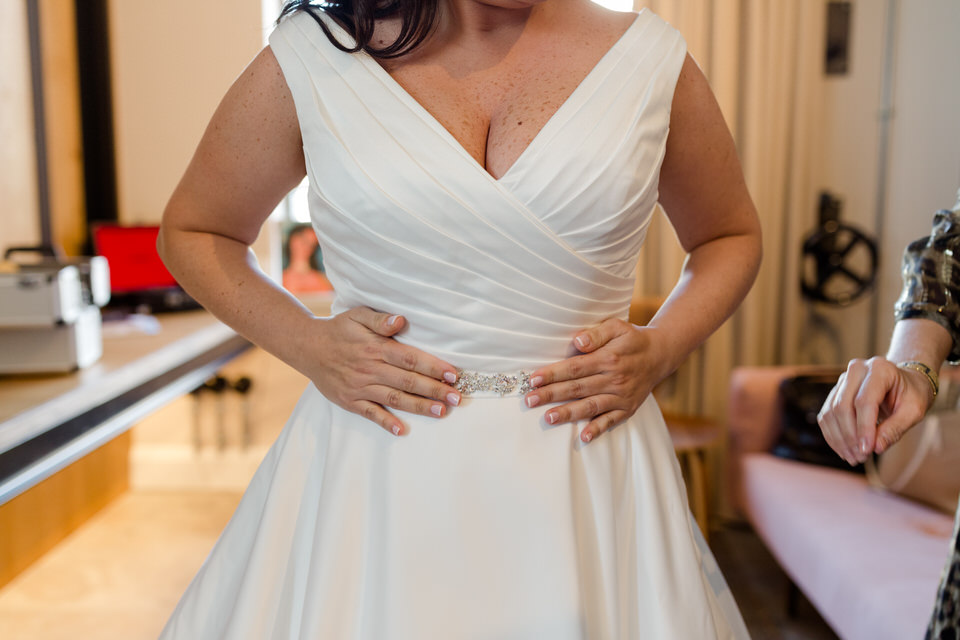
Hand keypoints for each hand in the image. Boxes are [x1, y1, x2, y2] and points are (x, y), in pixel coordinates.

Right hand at [309, 307, 460, 435]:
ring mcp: (359, 387)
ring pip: (394, 398)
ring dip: (418, 406)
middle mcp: (369, 368)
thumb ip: (380, 319)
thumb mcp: (357, 316)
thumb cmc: (339, 330)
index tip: (453, 375)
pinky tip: (401, 430)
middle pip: (407, 381)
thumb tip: (401, 321)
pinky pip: (370, 413)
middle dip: (434, 390)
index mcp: (375, 348)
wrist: (307, 347)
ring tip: (441, 412)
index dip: (433, 367)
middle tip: (457, 398)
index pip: (410, 358)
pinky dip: (385, 422)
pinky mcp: (349, 401)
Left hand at [523, 318, 668, 442]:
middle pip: (578, 388)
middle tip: (529, 400)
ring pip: (590, 406)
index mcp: (608, 359)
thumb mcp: (617, 327)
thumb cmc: (632, 339)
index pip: (575, 367)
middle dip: (551, 395)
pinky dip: (597, 430)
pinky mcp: (627, 409)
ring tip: (548, 418)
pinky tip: (583, 437)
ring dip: (568, 413)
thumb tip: (578, 342)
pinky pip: (611, 421)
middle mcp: (615, 379)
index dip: (553, 374)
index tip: (533, 379)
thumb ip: (596, 334)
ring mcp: (621, 396)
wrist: (660, 355)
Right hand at [817, 357, 934, 464]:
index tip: (868, 451)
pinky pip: (826, 415)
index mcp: (879, 368)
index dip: (864, 428)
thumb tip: (876, 448)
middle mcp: (856, 370)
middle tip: (861, 458)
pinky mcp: (835, 392)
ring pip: (830, 412)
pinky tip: (845, 450)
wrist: (906, 382)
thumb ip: (896, 428)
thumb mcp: (914, 411)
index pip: (864, 401)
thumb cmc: (912, 395)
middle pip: (842, 406)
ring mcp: (842, 380)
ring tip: (854, 458)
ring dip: (839, 439)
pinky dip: (833, 436)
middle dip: (850, 436)